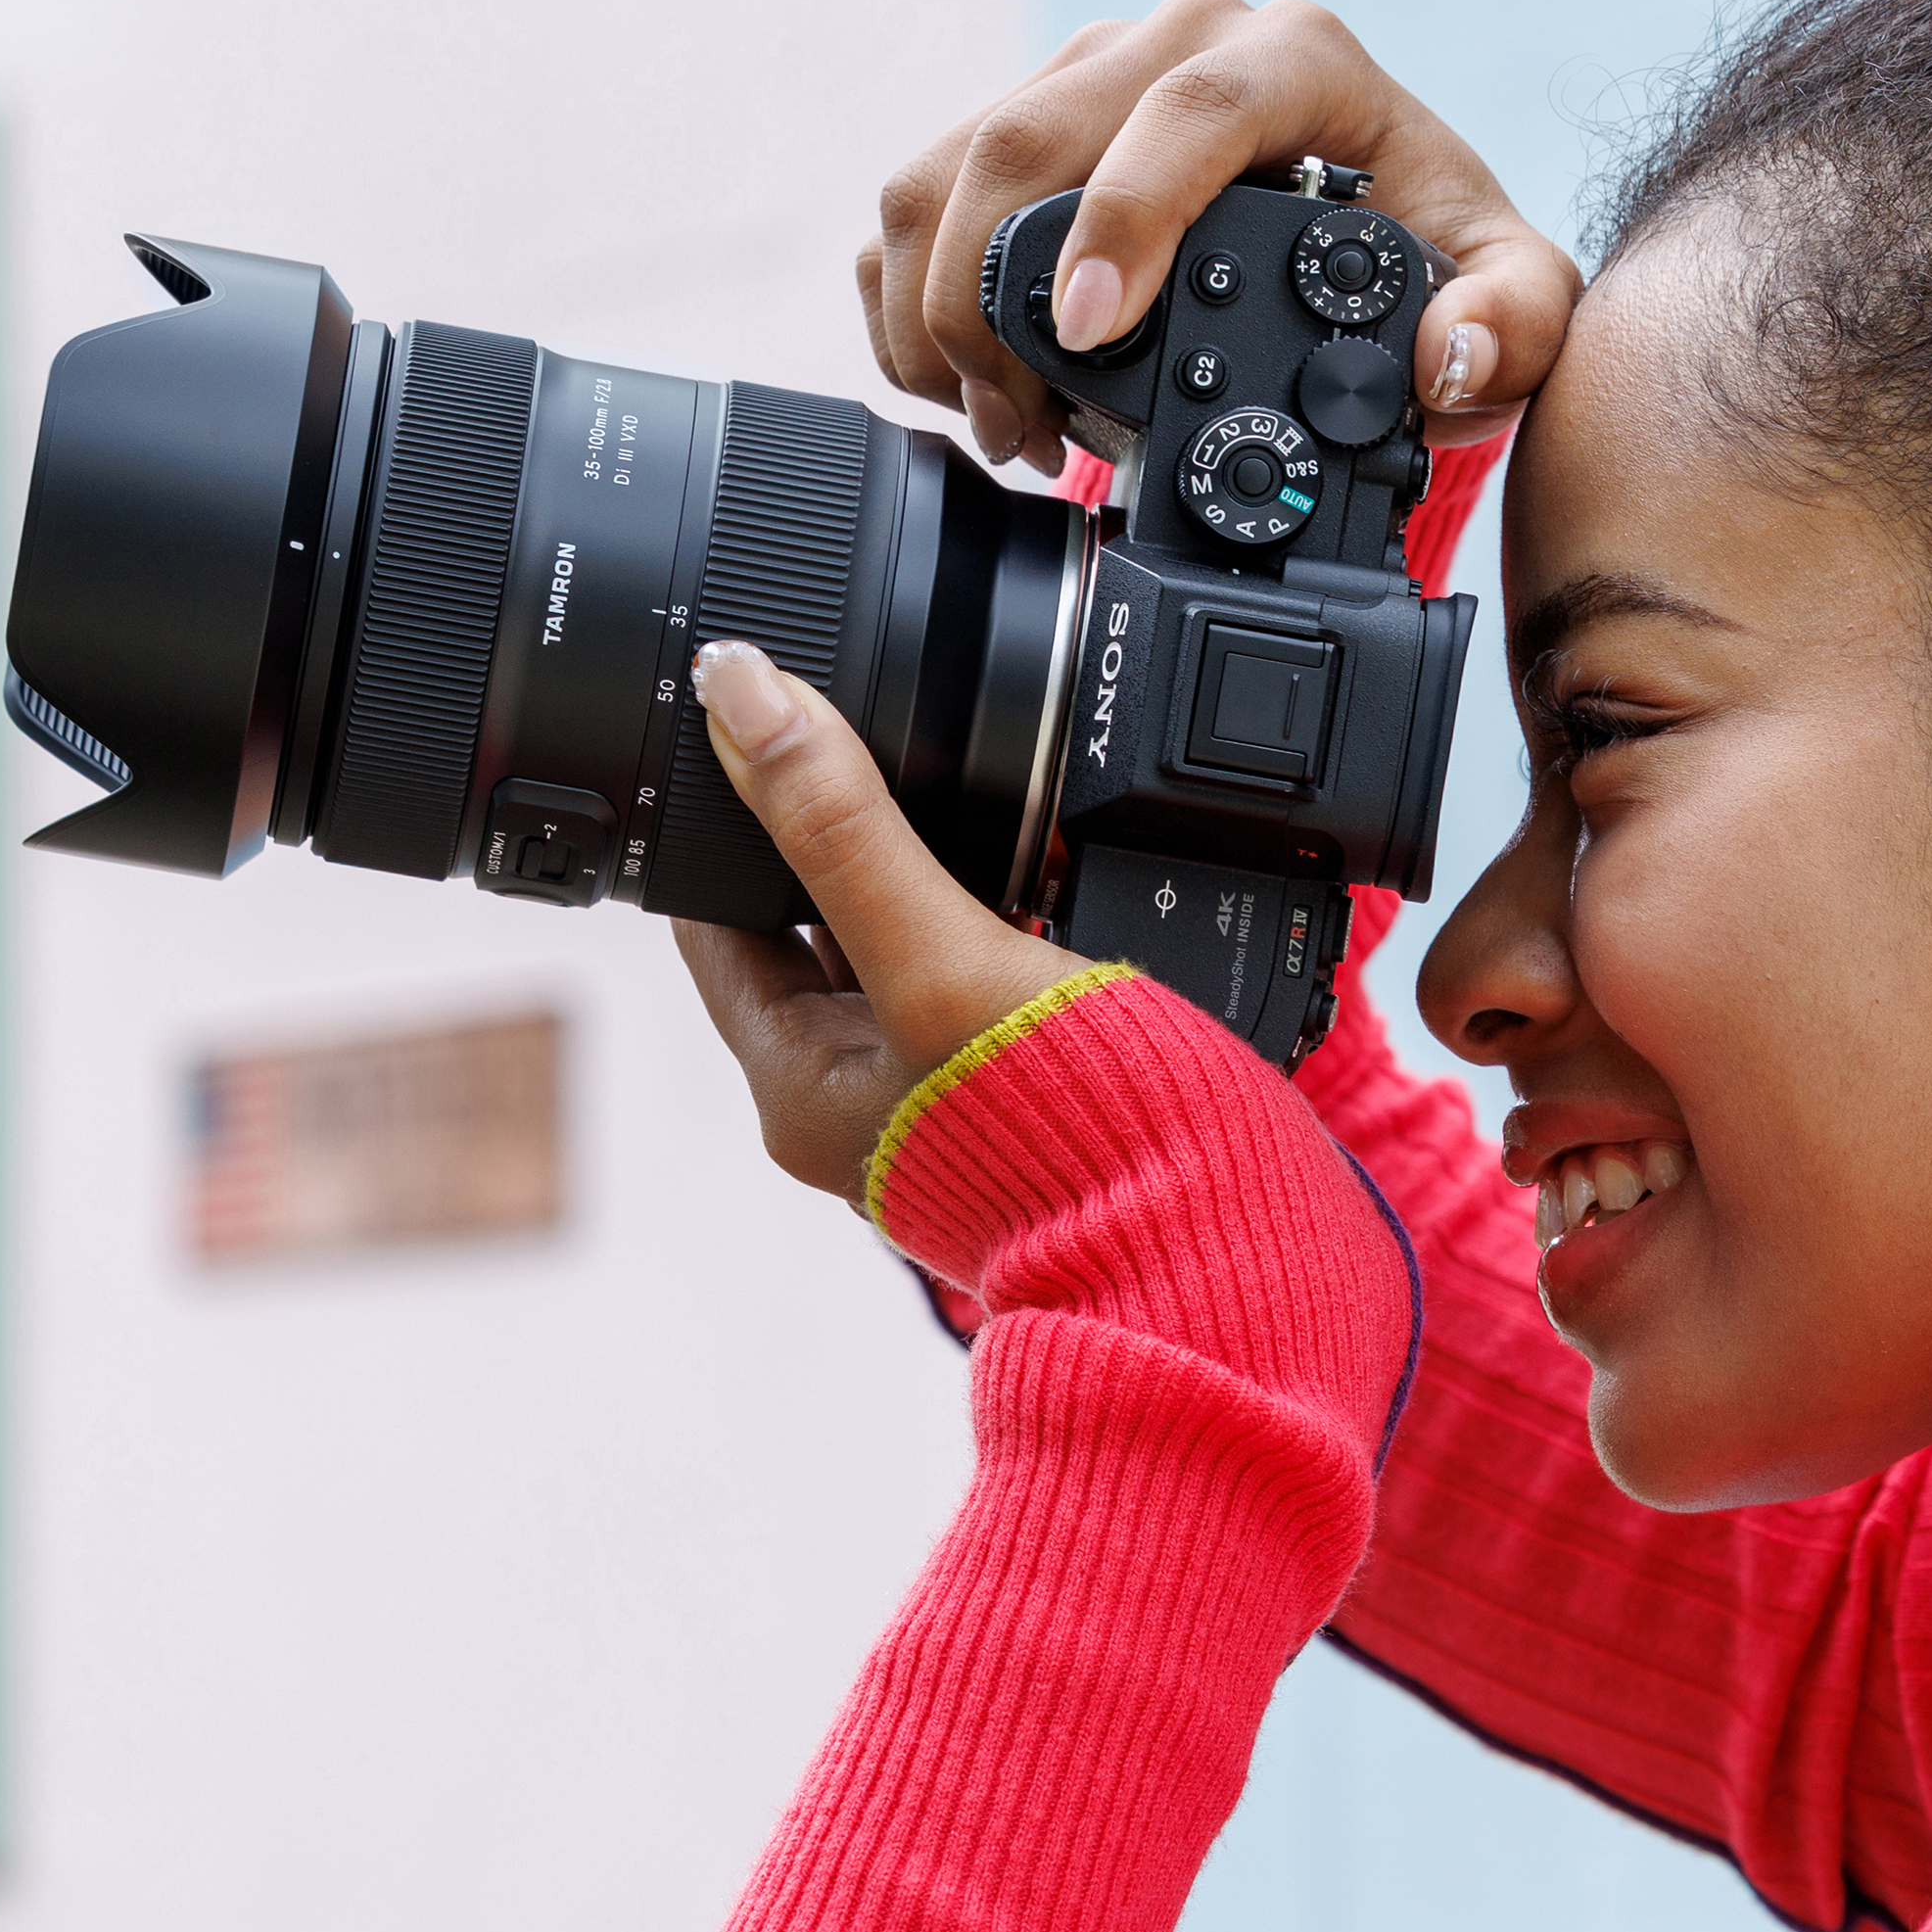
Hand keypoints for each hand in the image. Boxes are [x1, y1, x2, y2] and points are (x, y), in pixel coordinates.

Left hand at [671, 640, 1092, 1200]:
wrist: (1217, 1241)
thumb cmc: (1075, 1139)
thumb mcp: (941, 959)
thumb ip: (846, 828)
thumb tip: (742, 691)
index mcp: (800, 1088)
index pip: (714, 922)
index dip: (720, 818)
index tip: (741, 729)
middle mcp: (860, 1099)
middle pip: (807, 926)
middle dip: (834, 835)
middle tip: (861, 736)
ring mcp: (944, 1093)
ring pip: (903, 940)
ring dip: (927, 866)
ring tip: (962, 788)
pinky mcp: (1021, 1080)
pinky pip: (984, 967)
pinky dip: (1003, 908)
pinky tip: (1044, 862)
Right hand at [860, 0, 1581, 475]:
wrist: (1357, 234)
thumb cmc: (1425, 253)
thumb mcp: (1505, 289)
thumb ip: (1514, 325)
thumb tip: (1448, 358)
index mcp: (1292, 59)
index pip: (1184, 109)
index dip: (1119, 216)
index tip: (1085, 331)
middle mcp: (1175, 43)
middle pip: (1030, 137)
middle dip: (996, 299)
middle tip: (1026, 428)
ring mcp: (1083, 77)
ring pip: (950, 168)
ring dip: (939, 309)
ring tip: (1001, 424)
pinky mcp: (1018, 125)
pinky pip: (916, 197)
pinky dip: (908, 301)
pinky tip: (961, 385)